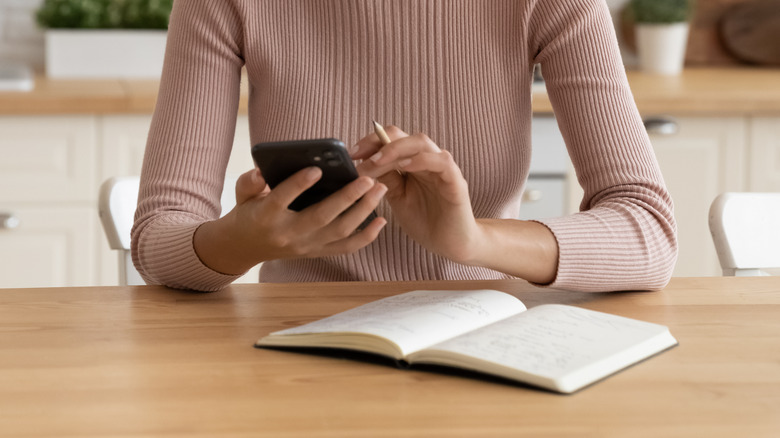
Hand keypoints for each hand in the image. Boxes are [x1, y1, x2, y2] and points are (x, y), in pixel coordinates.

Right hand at [193, 167, 386, 274]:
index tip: (316, 169)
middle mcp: (288, 234)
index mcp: (266, 216)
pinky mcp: (317, 252)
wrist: (245, 247)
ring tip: (379, 189)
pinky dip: (366, 236)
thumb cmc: (248, 213)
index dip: (298, 185)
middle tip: (367, 178)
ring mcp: (305, 246)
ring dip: (363, 211)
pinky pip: (346, 247)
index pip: (281, 199)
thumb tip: (262, 171)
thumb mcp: (241, 195)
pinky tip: (381, 220)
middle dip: (347, 197)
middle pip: (321, 217)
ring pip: (339, 231)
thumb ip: (249, 182)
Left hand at [352, 126, 482, 263]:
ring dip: (396, 149)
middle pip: (404, 136)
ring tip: (377, 162)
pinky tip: (405, 166)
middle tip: (359, 155)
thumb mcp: (397, 197)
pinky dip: (422, 160)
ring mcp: (442, 168)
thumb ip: (386, 178)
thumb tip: (362, 163)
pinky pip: (441, 161)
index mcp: (412, 163)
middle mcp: (427, 160)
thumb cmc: (425, 220)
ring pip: (421, 142)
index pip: (391, 139)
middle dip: (378, 142)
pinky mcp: (455, 181)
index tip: (351, 153)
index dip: (370, 141)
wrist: (450, 244)